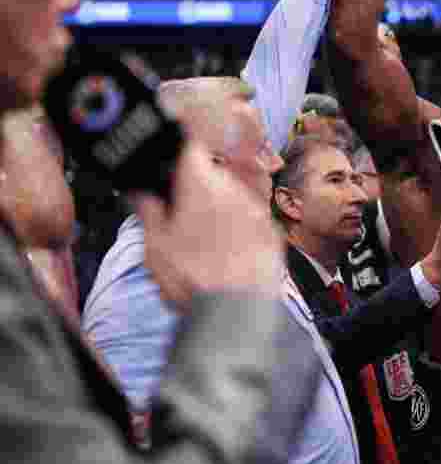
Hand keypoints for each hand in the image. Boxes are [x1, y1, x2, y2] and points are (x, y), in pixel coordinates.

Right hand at [136, 142, 281, 309]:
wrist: (236, 313)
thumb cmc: (190, 278)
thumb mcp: (155, 247)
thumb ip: (148, 211)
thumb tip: (142, 192)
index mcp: (202, 186)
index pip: (191, 149)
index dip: (179, 154)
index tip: (171, 168)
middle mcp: (235, 191)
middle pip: (214, 176)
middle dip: (198, 189)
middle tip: (182, 218)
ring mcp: (259, 211)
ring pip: (235, 198)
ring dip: (221, 209)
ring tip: (206, 243)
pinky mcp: (274, 233)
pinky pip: (253, 220)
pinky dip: (241, 229)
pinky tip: (229, 252)